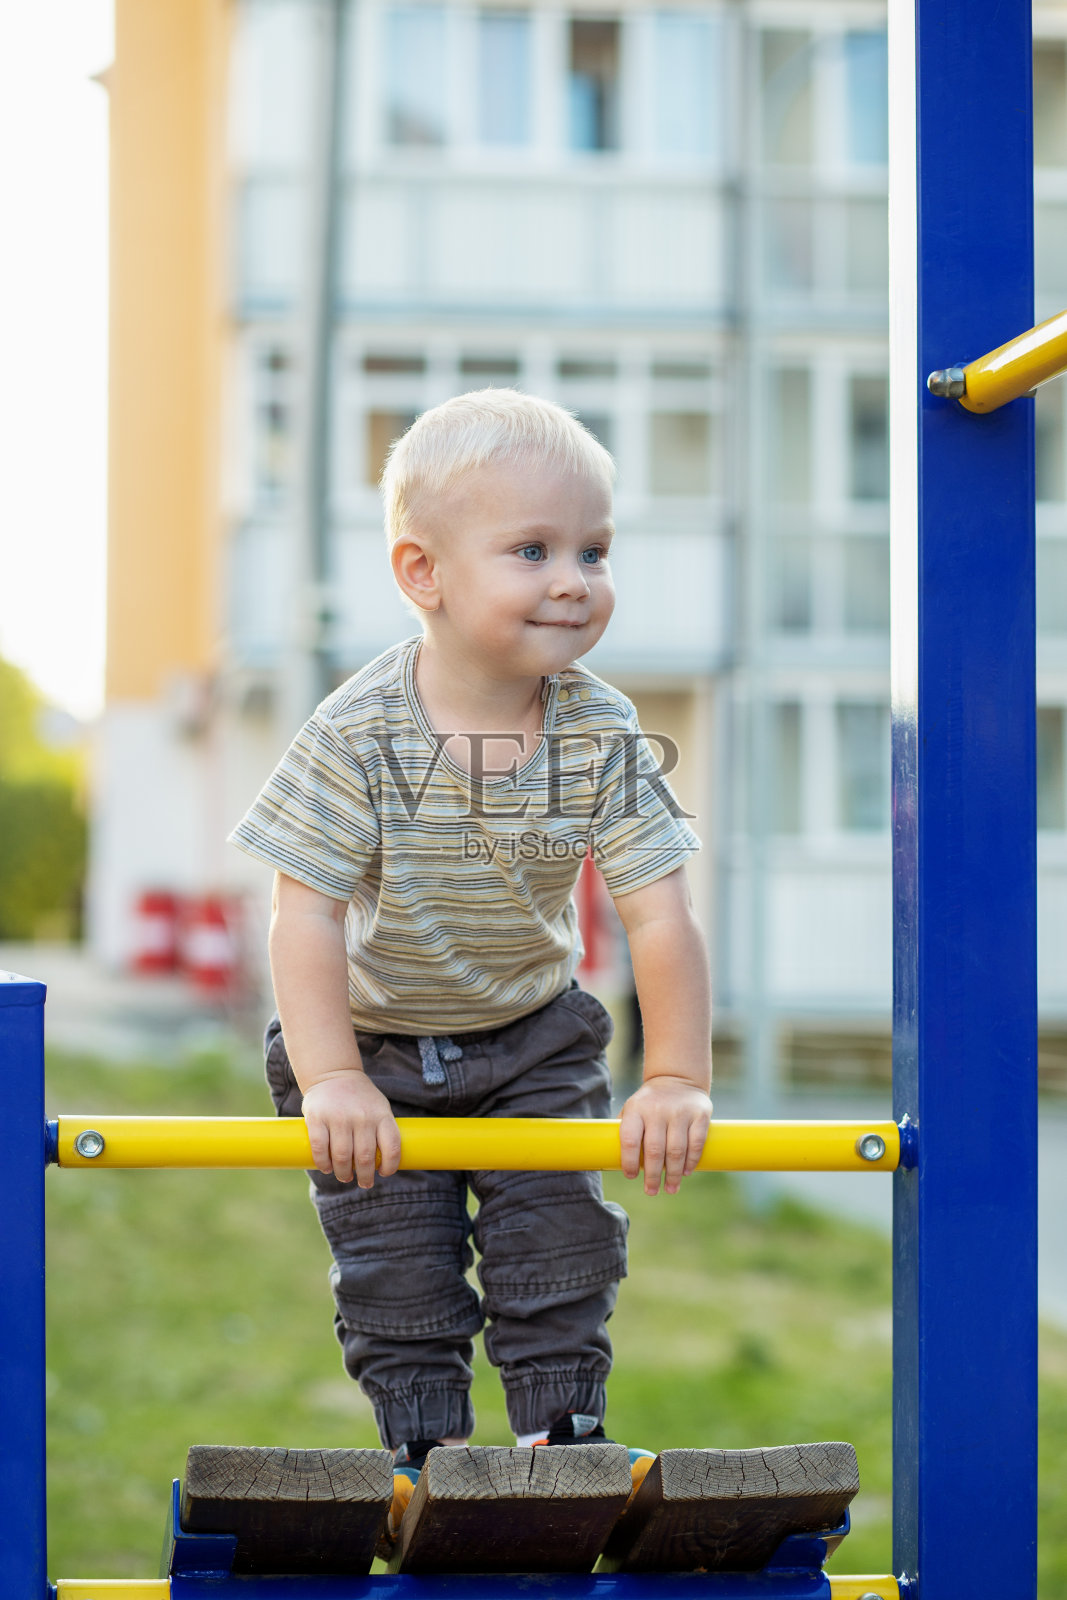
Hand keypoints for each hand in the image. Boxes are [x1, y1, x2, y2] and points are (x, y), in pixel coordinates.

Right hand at [301, 1072, 401, 1187]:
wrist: (334, 1074)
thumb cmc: (360, 1098)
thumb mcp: (379, 1108)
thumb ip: (382, 1131)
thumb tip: (383, 1164)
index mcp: (381, 1114)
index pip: (392, 1147)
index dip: (390, 1166)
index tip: (384, 1173)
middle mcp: (362, 1116)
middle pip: (365, 1157)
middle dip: (365, 1176)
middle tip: (364, 1183)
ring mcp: (339, 1117)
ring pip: (342, 1156)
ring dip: (343, 1173)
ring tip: (345, 1177)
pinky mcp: (317, 1117)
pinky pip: (320, 1148)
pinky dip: (323, 1163)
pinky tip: (327, 1168)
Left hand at [619, 1076, 711, 1196]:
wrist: (677, 1078)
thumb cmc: (649, 1103)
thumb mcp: (632, 1109)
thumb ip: (625, 1131)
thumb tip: (612, 1162)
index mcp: (636, 1109)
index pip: (630, 1139)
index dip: (629, 1162)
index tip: (631, 1176)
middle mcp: (658, 1110)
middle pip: (654, 1150)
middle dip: (653, 1175)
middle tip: (651, 1191)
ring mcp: (680, 1111)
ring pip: (676, 1150)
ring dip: (673, 1174)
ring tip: (670, 1188)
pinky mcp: (700, 1114)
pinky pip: (696, 1142)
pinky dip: (691, 1161)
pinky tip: (686, 1172)